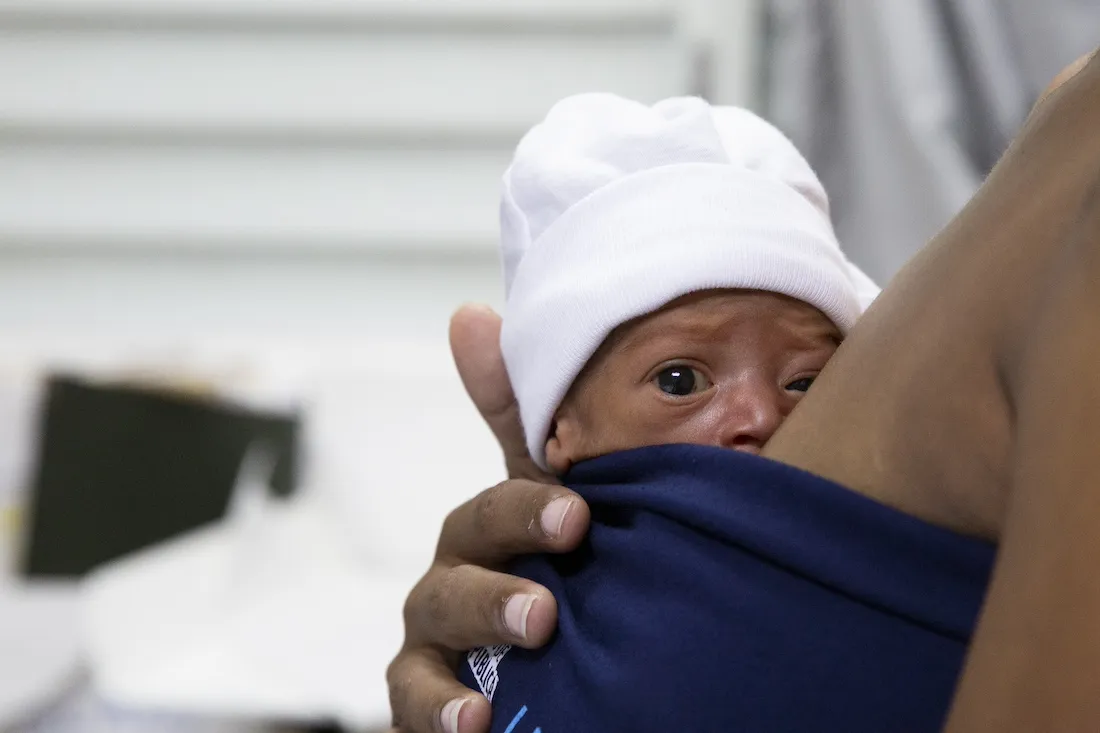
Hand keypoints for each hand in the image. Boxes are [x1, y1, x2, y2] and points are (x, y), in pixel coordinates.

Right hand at [386, 304, 590, 732]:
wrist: (541, 662)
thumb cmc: (541, 563)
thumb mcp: (541, 496)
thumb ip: (519, 419)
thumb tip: (470, 312)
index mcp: (485, 530)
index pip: (496, 509)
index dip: (528, 510)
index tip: (577, 518)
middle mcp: (451, 580)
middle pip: (457, 575)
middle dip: (497, 587)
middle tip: (547, 609)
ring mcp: (434, 643)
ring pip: (432, 638)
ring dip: (470, 650)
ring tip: (510, 670)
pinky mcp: (425, 700)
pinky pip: (415, 704)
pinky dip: (438, 714)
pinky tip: (473, 725)